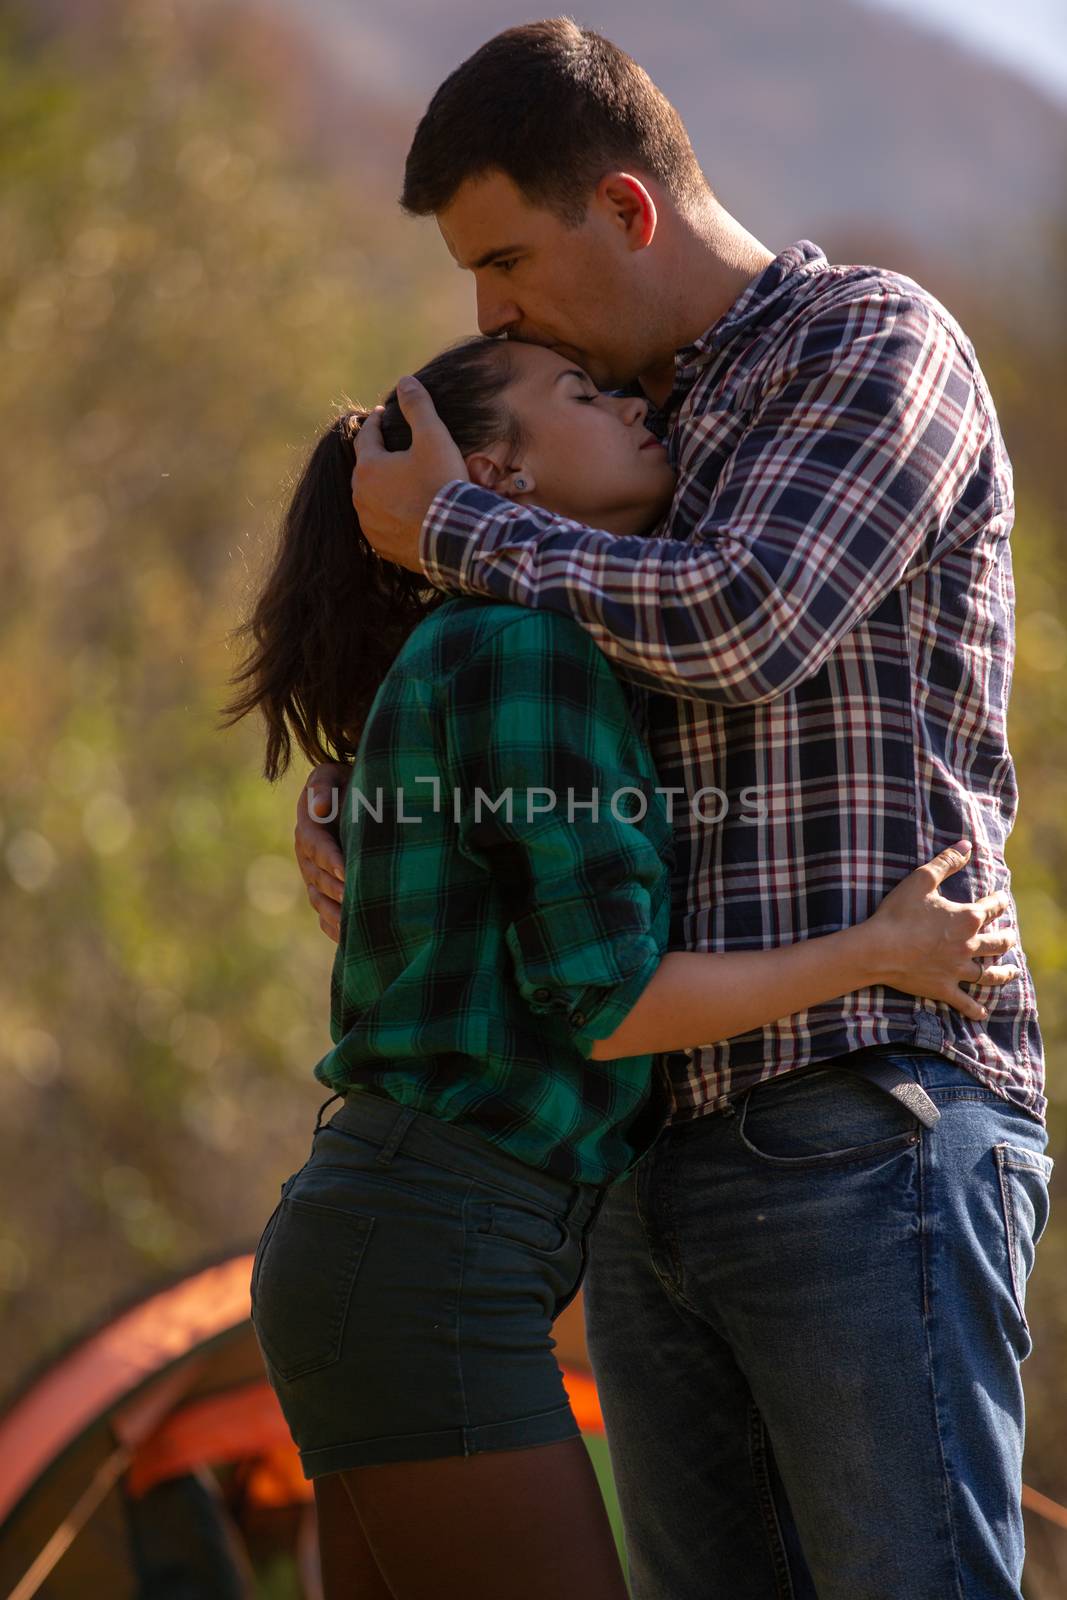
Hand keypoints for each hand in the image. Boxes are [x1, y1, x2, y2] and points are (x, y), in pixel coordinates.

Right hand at [294, 761, 351, 941]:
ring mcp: (312, 878)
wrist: (351, 799)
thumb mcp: (331, 775)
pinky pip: (324, 916)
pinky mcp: (321, 893)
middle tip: (355, 900)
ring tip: (355, 925)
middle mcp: (306, 857)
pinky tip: (352, 939)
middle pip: (318, 878)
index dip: (331, 860)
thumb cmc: (345, 783)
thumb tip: (321, 808)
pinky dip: (335, 928)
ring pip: (319, 901)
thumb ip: (323, 785)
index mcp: (308, 829)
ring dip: (335, 914)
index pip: (317, 847)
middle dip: (336, 890)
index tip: (346, 872)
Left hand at [352, 377, 467, 571]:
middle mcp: (361, 498)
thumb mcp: (434, 437)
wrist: (455, 538)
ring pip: (372, 499)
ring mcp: (370, 525)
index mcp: (368, 468)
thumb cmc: (442, 484)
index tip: (383, 415)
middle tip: (392, 449)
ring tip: (401, 482)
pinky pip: (382, 525)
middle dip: (378, 456)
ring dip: (383, 488)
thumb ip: (418, 406)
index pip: (366, 436)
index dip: (376, 423)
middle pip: (366, 469)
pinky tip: (405, 512)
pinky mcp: (383, 547)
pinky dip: (391, 515)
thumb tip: (405, 381)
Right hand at [863, 839, 1019, 1019]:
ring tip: (1012, 972)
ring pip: (989, 973)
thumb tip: (966, 845)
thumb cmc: (898, 913)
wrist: (878, 949)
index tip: (1002, 899)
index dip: (999, 902)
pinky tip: (983, 1012)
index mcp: (966, 918)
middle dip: (1007, 938)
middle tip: (1010, 936)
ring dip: (1003, 973)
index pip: (992, 908)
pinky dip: (975, 1009)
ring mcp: (958, 969)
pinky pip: (965, 1001)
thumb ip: (946, 862)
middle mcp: (969, 945)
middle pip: (997, 942)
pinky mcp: (944, 987)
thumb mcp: (921, 880)